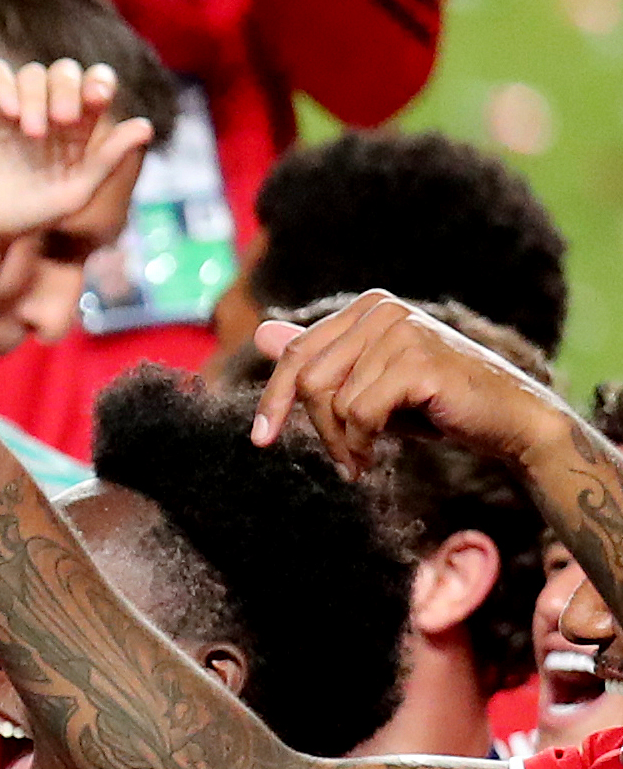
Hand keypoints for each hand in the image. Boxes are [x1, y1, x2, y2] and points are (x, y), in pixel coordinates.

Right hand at [0, 58, 155, 245]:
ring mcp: (11, 104)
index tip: (97, 99)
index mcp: (75, 125)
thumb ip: (109, 159)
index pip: (95, 84)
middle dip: (69, 89)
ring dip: (38, 95)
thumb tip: (146, 125)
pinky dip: (5, 85)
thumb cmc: (28, 215)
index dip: (99, 81)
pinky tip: (10, 112)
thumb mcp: (76, 191)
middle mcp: (45, 108)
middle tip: (63, 120)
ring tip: (33, 132)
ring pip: (33, 72)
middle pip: (65, 72)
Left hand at [243, 289, 583, 482]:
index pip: (296, 353)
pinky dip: (360, 443)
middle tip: (338, 460)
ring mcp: (402, 330)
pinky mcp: (418, 361)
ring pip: (331, 399)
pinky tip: (375, 457)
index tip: (261, 439)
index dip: (273, 399)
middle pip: (307, 376)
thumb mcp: (367, 383)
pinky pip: (359, 413)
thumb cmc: (434, 405)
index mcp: (367, 308)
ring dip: (340, 442)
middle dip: (314, 427)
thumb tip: (261, 332)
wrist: (508, 422)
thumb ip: (319, 359)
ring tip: (361, 460)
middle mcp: (383, 309)